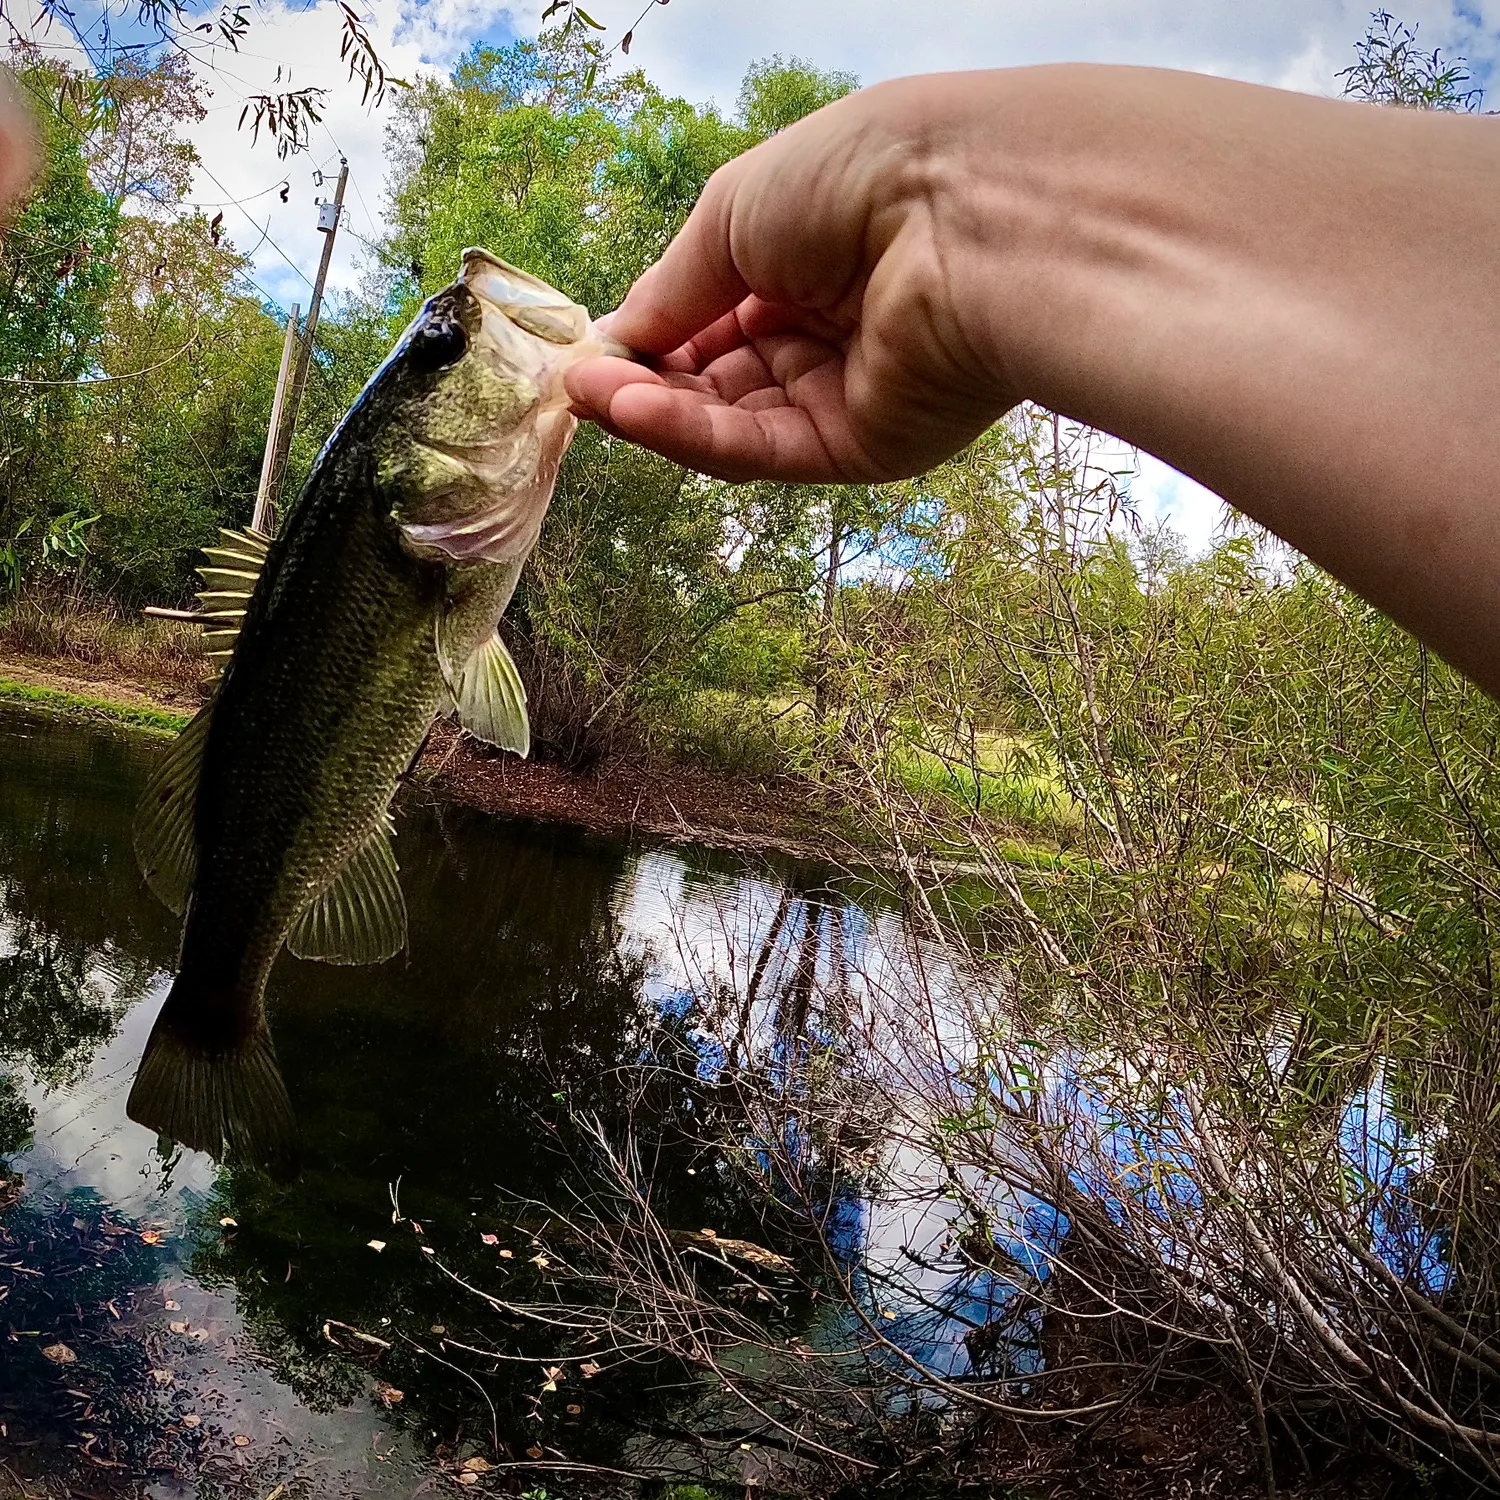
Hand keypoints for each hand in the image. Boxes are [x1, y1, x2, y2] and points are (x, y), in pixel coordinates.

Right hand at [564, 79, 1015, 483]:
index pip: (712, 315)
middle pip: (717, 378)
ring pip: (732, 421)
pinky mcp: (861, 447)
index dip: (651, 335)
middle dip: (646, 381)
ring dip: (657, 411)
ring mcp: (844, 393)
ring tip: (594, 396)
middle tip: (580, 385)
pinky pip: (762, 448)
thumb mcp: (735, 212)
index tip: (590, 351)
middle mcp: (826, 329)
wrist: (965, 212)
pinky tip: (634, 412)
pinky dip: (693, 435)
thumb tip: (617, 336)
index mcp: (805, 260)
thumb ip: (675, 285)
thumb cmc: (858, 177)